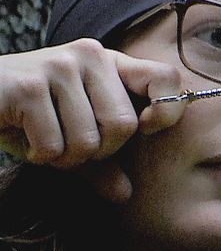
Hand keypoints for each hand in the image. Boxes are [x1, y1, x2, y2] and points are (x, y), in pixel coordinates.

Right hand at [0, 38, 184, 202]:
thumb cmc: (26, 118)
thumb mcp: (71, 138)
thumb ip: (102, 164)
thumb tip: (125, 195)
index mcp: (110, 63)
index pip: (166, 79)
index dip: (167, 111)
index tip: (146, 129)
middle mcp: (89, 55)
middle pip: (124, 126)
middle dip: (97, 151)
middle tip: (68, 144)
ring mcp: (58, 65)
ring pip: (88, 140)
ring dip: (64, 157)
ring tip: (42, 139)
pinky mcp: (28, 86)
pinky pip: (55, 146)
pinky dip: (40, 155)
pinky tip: (23, 137)